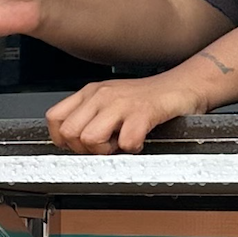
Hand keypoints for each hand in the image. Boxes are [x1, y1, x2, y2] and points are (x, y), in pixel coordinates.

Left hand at [45, 66, 212, 155]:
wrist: (182, 86)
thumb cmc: (147, 99)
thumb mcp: (110, 102)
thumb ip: (90, 117)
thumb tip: (72, 143)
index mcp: (90, 93)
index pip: (55, 119)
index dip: (64, 140)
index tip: (81, 146)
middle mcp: (101, 95)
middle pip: (69, 133)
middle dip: (85, 149)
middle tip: (106, 146)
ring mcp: (121, 103)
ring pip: (90, 138)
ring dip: (107, 150)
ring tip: (121, 142)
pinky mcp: (143, 112)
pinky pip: (125, 141)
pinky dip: (133, 148)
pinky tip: (139, 141)